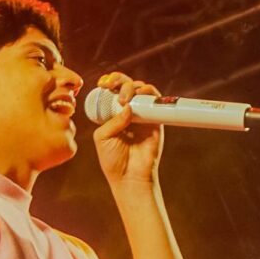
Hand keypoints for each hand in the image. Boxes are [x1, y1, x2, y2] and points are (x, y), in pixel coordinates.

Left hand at [92, 71, 163, 191]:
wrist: (130, 177)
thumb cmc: (113, 160)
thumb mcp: (103, 137)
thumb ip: (112, 120)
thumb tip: (127, 106)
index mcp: (113, 114)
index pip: (112, 91)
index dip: (109, 82)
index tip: (103, 83)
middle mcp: (129, 112)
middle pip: (127, 86)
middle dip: (120, 81)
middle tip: (115, 92)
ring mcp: (143, 115)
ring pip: (142, 90)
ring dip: (133, 86)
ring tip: (125, 98)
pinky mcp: (156, 120)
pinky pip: (156, 101)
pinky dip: (149, 92)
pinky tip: (140, 95)